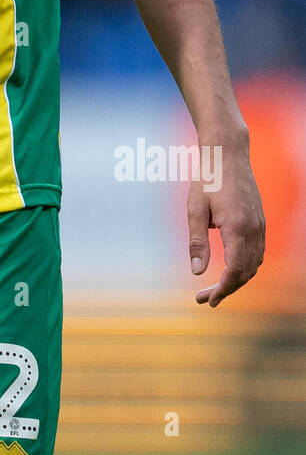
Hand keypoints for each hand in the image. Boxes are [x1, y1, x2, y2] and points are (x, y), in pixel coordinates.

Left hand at [187, 142, 264, 306]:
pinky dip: (245, 267)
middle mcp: (253, 229)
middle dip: (226, 290)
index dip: (222, 290)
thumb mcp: (194, 209)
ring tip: (214, 288)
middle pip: (245, 273)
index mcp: (236, 227)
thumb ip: (196, 241)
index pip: (234, 270)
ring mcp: (260, 225)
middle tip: (203, 299)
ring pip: (254, 265)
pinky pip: (257, 253)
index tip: (207, 300)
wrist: (228, 154)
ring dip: (236, 281)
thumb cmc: (207, 178)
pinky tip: (229, 269)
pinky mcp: (260, 221)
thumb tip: (197, 271)